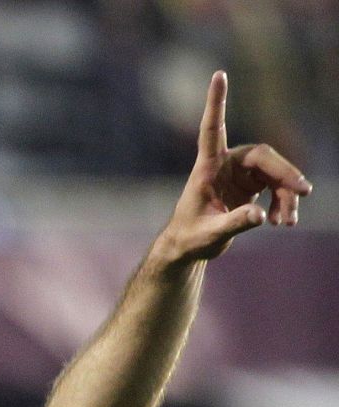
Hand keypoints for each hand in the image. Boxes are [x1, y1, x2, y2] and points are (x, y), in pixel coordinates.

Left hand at [157, 71, 311, 263]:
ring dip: (286, 195)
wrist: (189, 247)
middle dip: (285, 173)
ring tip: (288, 222)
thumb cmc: (190, 238)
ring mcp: (239, 173)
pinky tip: (284, 221)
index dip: (216, 102)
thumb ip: (234, 223)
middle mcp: (224, 164)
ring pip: (274, 173)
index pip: (212, 129)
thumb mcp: (210, 234)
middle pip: (262, 156)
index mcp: (206, 167)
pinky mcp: (251, 185)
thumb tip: (260, 215)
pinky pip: (276, 186)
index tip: (219, 74)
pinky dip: (283, 202)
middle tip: (303, 191)